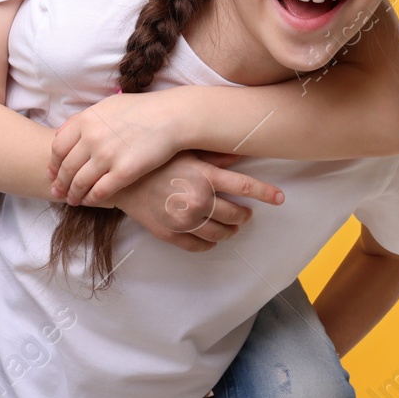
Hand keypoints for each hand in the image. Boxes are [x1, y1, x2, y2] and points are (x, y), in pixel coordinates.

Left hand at [49, 92, 183, 205]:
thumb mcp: (106, 106)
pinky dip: (91, 199)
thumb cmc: (141, 110)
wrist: (171, 117)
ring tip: (73, 200)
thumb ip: (83, 119)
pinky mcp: (125, 172)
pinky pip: (100, 191)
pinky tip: (90, 201)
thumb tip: (61, 132)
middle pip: (66, 168)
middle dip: (60, 183)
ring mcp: (107, 156)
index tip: (52, 173)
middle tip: (58, 192)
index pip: (58, 148)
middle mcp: (92, 138)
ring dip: (74, 194)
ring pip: (80, 182)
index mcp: (86, 121)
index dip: (53, 164)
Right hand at [108, 151, 282, 252]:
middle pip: (237, 215)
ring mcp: (184, 219)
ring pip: (221, 234)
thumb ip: (214, 155)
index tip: (280, 198)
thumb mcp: (184, 151)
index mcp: (204, 176)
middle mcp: (198, 199)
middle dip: (245, 215)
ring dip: (230, 231)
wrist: (118, 180)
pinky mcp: (170, 234)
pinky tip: (210, 238)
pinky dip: (209, 244)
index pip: (246, 186)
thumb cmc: (153, 160)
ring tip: (231, 226)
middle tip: (245, 213)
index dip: (267, 193)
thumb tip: (239, 152)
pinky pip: (199, 246)